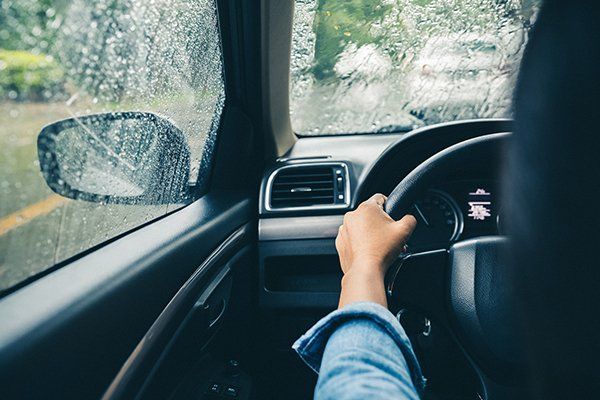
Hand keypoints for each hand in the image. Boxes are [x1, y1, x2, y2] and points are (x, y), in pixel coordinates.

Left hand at [336, 193, 416, 307]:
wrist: (365, 270)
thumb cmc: (382, 250)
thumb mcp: (404, 231)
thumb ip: (410, 218)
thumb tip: (409, 218)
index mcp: (366, 208)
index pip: (380, 198)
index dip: (390, 206)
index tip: (393, 217)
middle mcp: (352, 215)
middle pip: (371, 214)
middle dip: (380, 223)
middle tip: (388, 236)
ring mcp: (344, 229)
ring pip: (361, 226)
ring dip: (370, 232)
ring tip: (379, 245)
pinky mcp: (340, 241)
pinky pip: (352, 237)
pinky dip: (360, 242)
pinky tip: (369, 250)